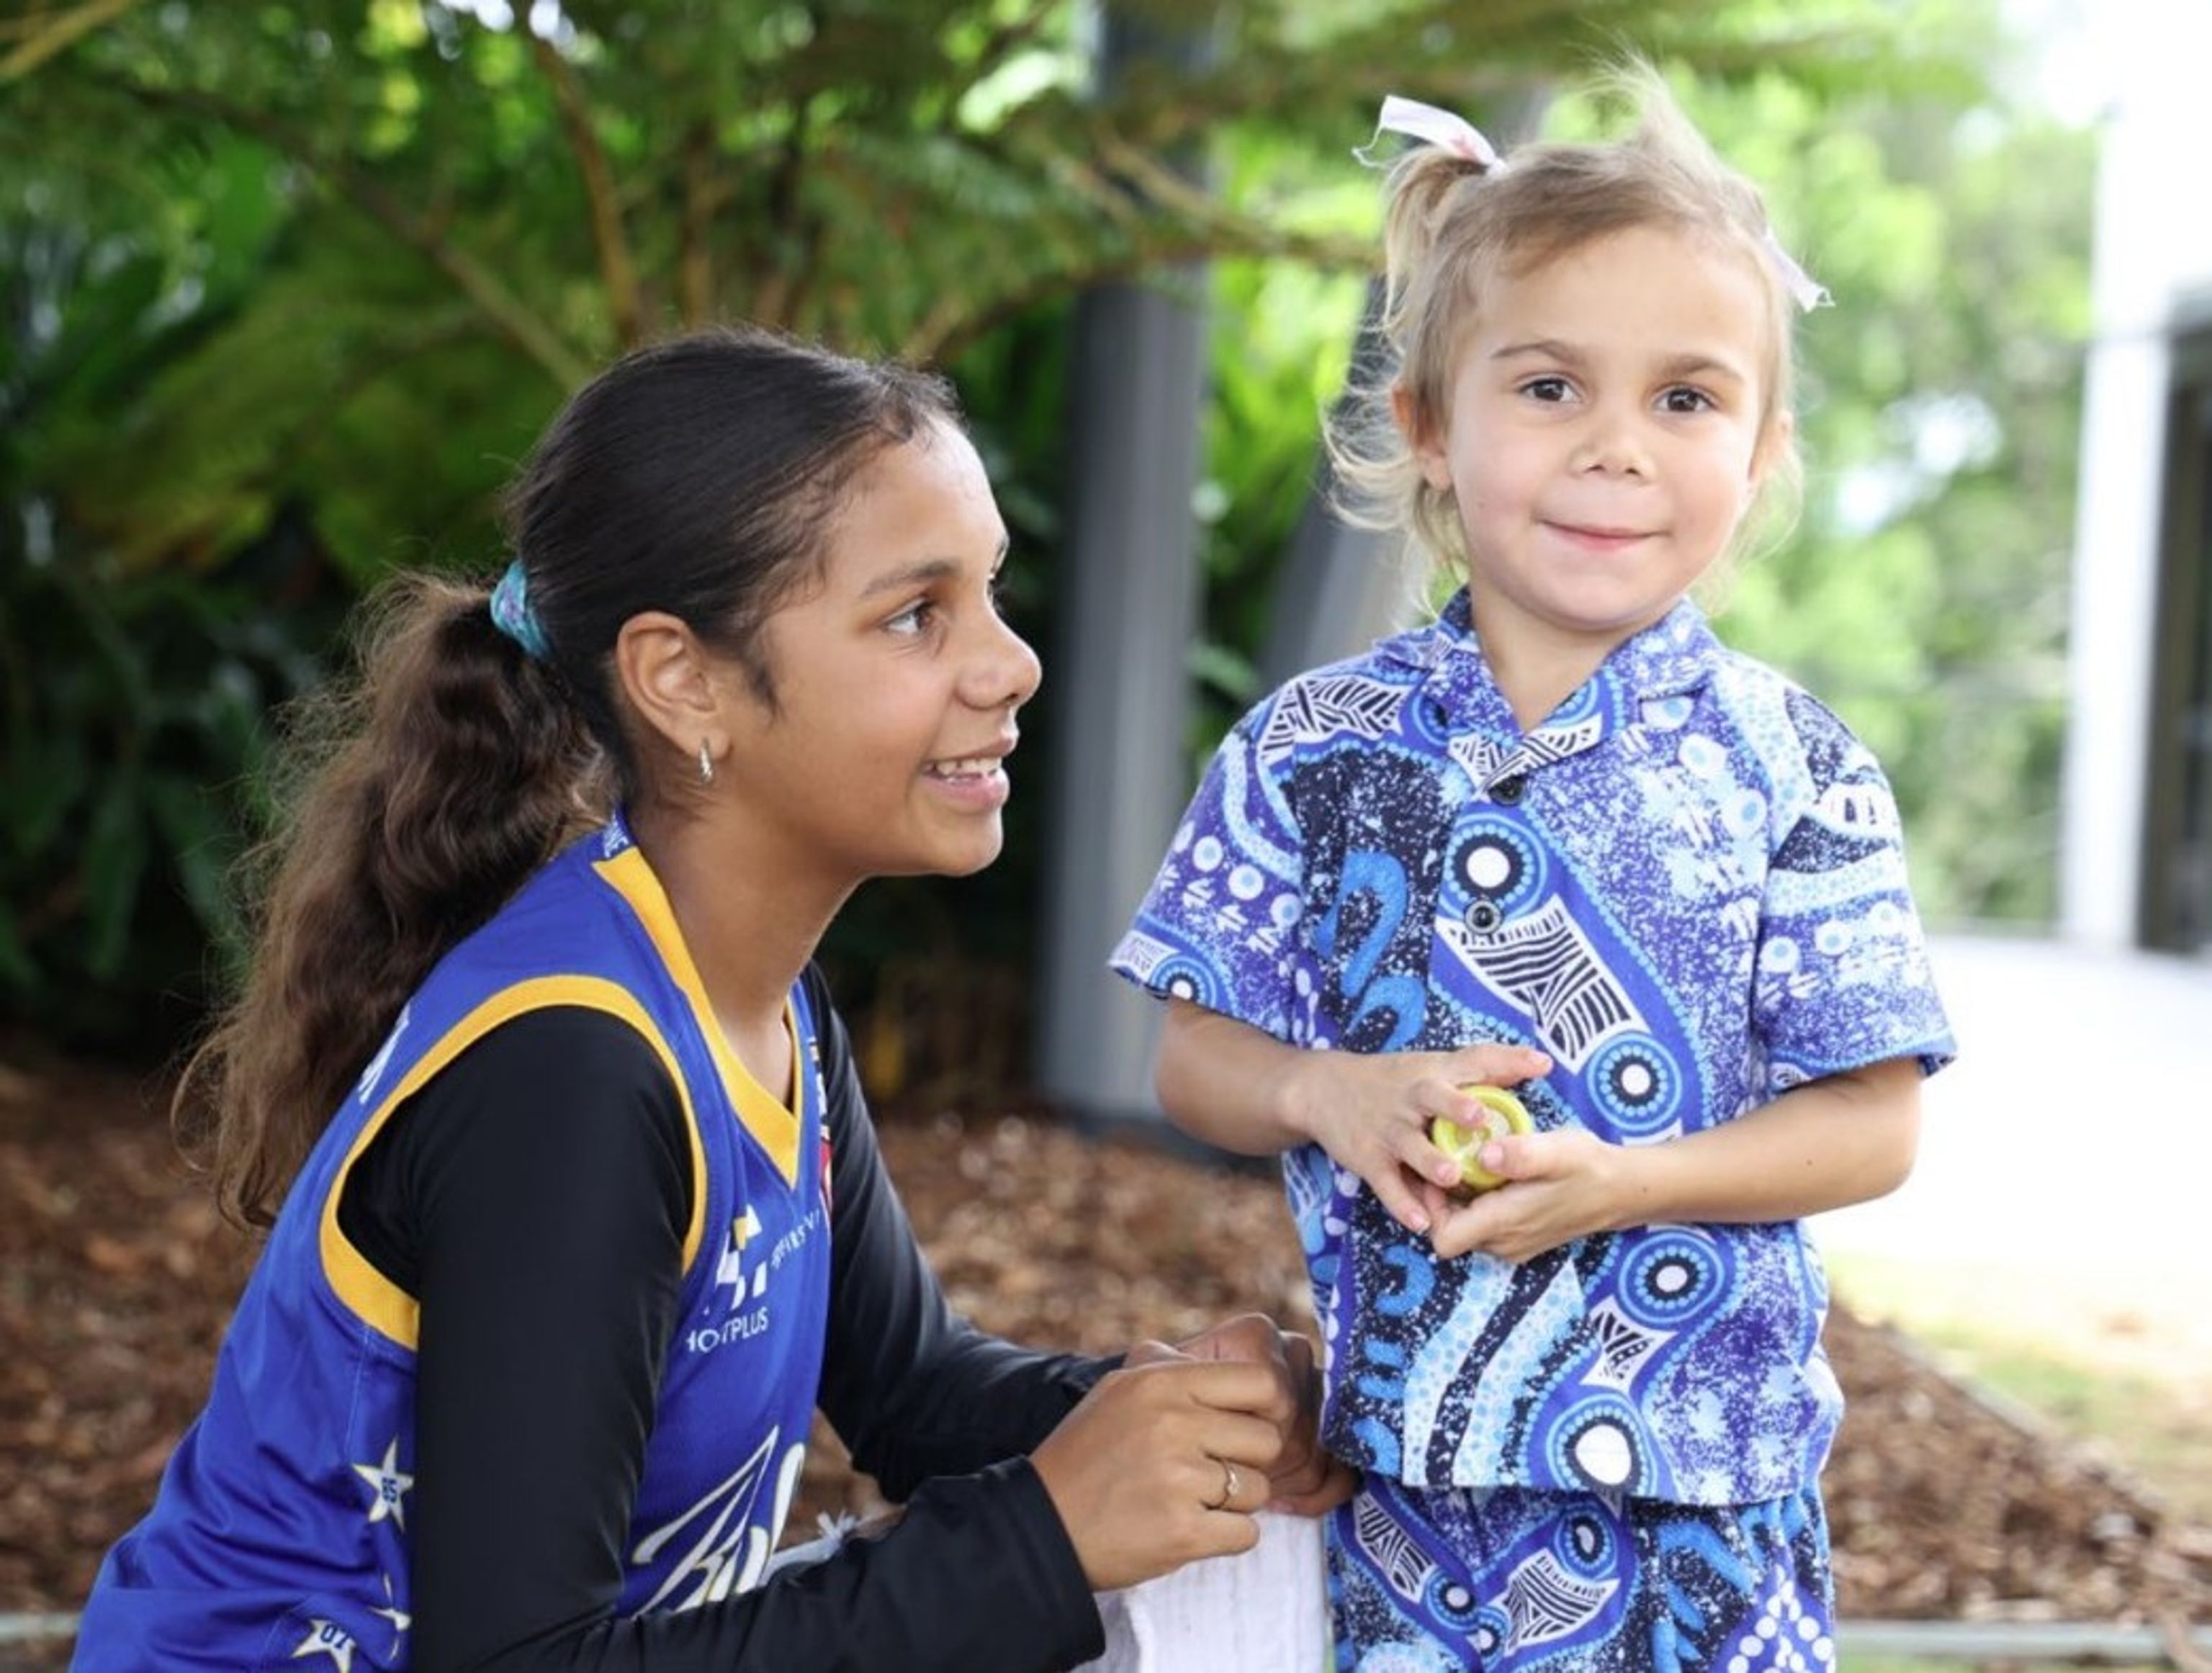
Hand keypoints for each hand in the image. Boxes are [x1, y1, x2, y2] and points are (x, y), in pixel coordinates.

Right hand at [1028, 1356, 1286, 1590]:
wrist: (1040, 1525)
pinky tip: (1188, 1528)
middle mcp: (1173, 1425)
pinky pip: (1247, 1534)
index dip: (1264, 1408)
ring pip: (1259, 1490)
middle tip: (1208, 1471)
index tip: (1244, 1427)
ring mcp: (1179, 1480)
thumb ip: (1172, 1370)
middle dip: (1246, 1460)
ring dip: (1233, 1503)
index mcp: (1161, 1383)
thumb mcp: (1118, 1390)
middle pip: (1267, 1440)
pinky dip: (1224, 1538)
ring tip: (1188, 1500)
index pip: (1261, 1381)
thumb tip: (1224, 1364)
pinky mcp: (1183, 1533)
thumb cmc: (1085, 1455)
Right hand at [1288, 1044, 1550, 1234]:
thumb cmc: (1394, 1082)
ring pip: (1411, 1146)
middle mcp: (1411, 1098)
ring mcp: (1389, 1130)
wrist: (1324, 1090)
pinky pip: (1388, 1184)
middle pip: (1435, 1097)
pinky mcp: (1369, 1159)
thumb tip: (1540, 1064)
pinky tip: (1421, 1223)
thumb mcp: (1431, 1067)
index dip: (1508, 1060)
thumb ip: (1481, 1070)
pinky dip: (1403, 1204)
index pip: (1474, 1060)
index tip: (1541, 1063)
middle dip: (1456, 1106)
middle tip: (1478, 1117)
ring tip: (1451, 1177)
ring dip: (1431, 1161)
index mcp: (1433, 1074)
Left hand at [1416, 1123, 1629, 1262]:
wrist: (1621, 1189)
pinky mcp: (1520, 1238)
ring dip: (1460, 1200)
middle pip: (1449, 1232)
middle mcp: (1503, 1243)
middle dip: (1442, 1198)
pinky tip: (1491, 1173)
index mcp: (1504, 1224)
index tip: (1442, 1172)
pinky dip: (1478, 1204)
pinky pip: (1483, 1226)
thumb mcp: (1556, 1151)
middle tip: (1449, 1159)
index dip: (1431, 1208)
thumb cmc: (1587, 1167)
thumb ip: (1520, 1155)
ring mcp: (1512, 1245)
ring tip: (1469, 1163)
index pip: (1443, 1239)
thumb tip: (1485, 1155)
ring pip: (1465, 1229)